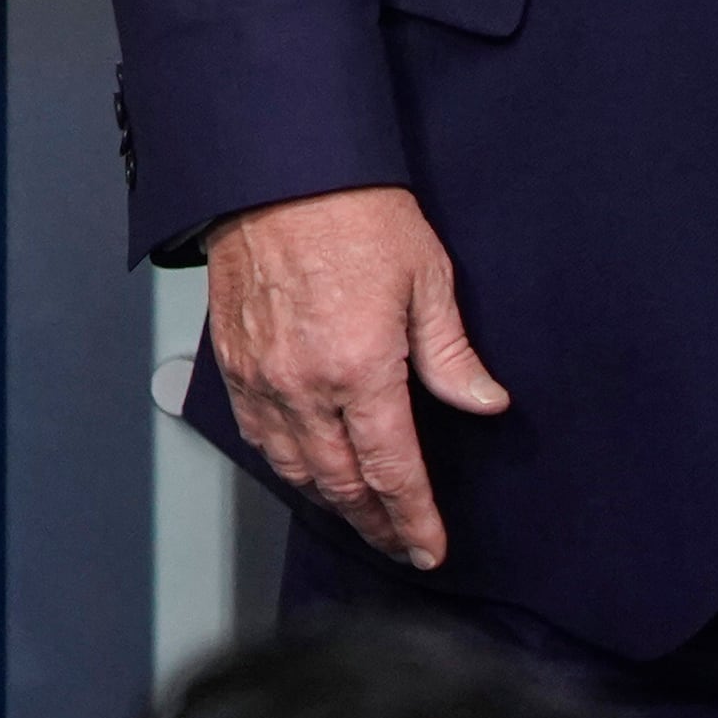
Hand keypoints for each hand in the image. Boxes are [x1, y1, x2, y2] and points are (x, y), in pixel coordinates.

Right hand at [202, 183, 512, 571]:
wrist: (274, 170)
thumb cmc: (350, 210)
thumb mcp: (426, 277)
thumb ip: (451, 353)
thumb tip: (485, 402)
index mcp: (361, 368)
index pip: (393, 471)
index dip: (414, 519)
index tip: (427, 548)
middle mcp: (305, 384)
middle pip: (341, 483)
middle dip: (374, 522)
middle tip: (397, 540)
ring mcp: (261, 377)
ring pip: (294, 468)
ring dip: (329, 499)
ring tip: (357, 511)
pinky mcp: (232, 362)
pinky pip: (256, 434)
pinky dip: (283, 463)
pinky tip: (303, 464)